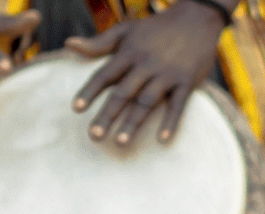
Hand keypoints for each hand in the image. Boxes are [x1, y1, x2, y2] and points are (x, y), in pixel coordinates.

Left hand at [65, 1, 225, 145]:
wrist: (196, 19)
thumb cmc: (156, 28)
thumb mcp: (126, 30)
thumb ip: (98, 43)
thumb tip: (68, 44)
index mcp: (130, 52)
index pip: (105, 74)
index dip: (90, 91)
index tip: (76, 109)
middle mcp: (147, 64)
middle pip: (123, 93)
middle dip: (108, 115)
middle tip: (94, 135)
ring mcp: (168, 74)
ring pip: (147, 101)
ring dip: (133, 122)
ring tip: (120, 142)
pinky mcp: (187, 82)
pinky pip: (178, 105)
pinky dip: (171, 122)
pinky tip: (162, 139)